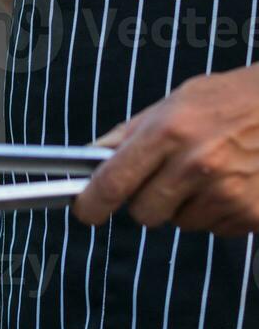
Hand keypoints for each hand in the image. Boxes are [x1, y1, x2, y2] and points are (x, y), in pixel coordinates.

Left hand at [73, 65, 258, 236]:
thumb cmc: (236, 99)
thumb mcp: (180, 99)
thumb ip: (134, 131)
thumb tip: (94, 156)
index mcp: (170, 130)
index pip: (114, 182)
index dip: (92, 203)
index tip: (85, 211)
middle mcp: (195, 164)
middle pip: (144, 213)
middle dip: (148, 201)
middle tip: (169, 176)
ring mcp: (225, 193)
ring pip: (181, 223)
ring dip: (187, 206)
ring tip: (211, 172)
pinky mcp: (250, 214)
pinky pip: (215, 229)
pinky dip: (218, 213)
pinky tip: (233, 183)